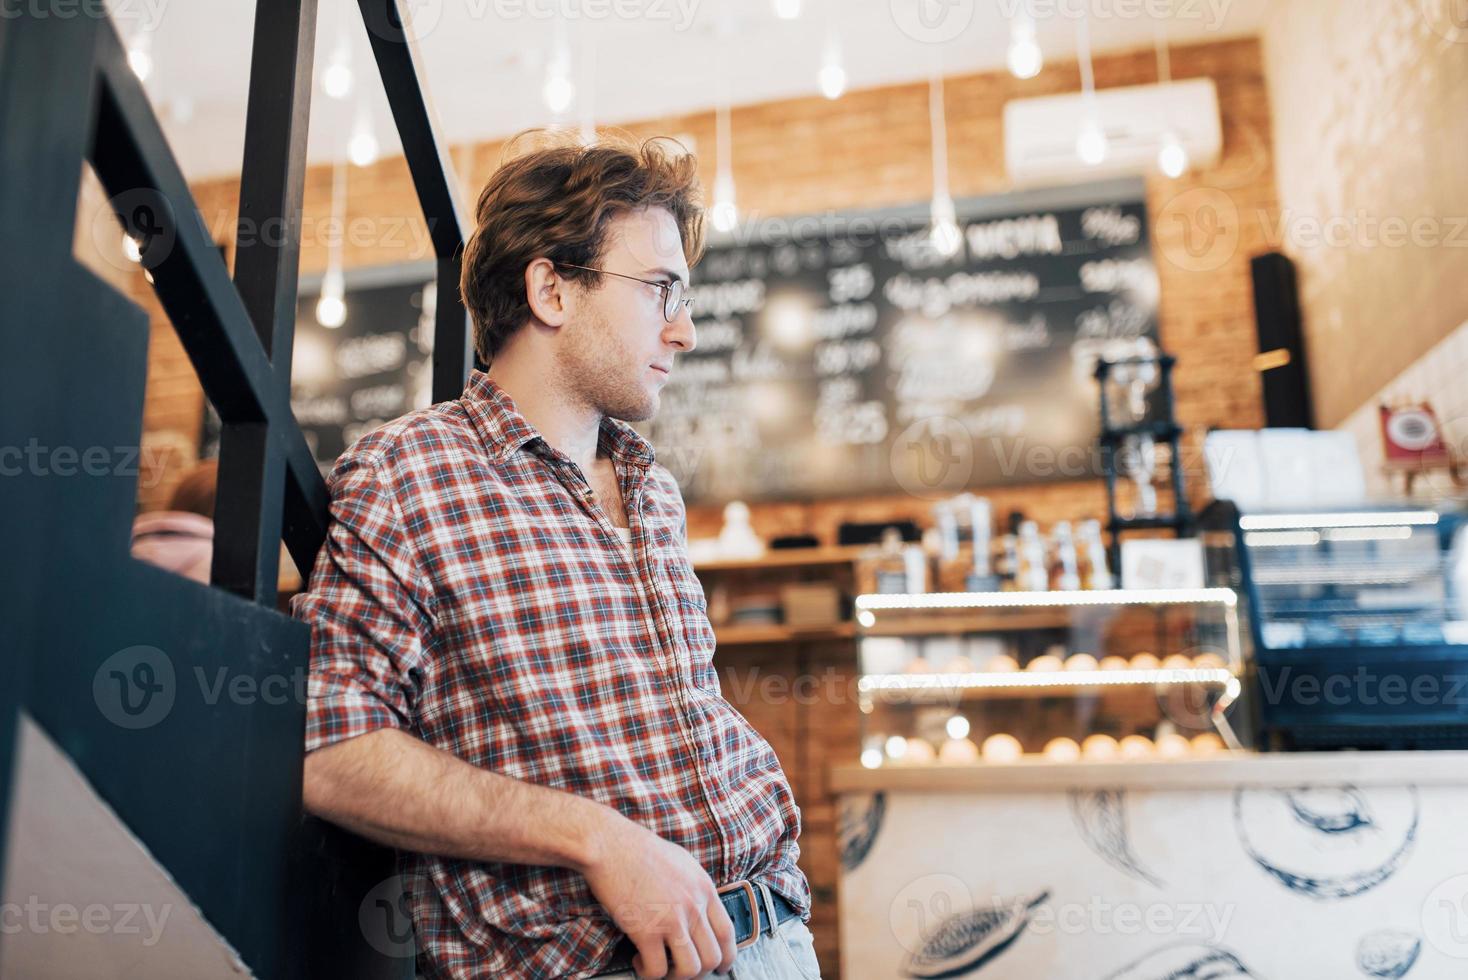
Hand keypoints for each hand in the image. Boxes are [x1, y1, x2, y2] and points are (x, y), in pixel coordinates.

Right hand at [580, 814, 736, 978]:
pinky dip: (649, 972)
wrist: (611, 845)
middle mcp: (693, 907)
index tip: (721, 965)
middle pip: (713, 956)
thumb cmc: (640, 849)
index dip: (727, 956)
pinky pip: (657, 969)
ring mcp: (671, 920)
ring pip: (690, 969)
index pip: (727, 933)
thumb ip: (695, 888)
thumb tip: (699, 907)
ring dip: (676, 976)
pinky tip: (639, 960)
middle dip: (700, 971)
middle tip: (683, 969)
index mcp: (704, 889)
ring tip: (662, 968)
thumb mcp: (682, 862)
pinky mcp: (646, 932)